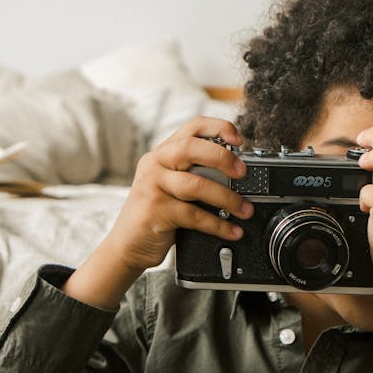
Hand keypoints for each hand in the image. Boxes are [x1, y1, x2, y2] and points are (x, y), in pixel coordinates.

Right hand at [61, 118, 252, 308]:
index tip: (240, 140)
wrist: (127, 246)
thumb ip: (195, 174)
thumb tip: (238, 176)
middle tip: (243, 173)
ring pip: (196, 184)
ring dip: (227, 198)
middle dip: (223, 158)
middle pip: (191, 148)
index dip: (219, 127)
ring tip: (245, 209)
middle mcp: (155, 164)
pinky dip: (217, 224)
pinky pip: (193, 215)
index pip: (192, 127)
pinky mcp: (154, 210)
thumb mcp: (172, 187)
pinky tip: (231, 230)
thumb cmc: (155, 215)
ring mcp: (152, 186)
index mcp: (162, 154)